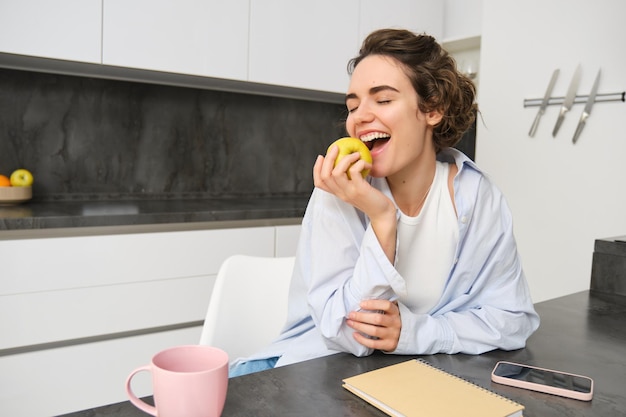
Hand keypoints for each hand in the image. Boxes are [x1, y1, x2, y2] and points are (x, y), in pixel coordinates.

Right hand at [314, 146, 397, 261]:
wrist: (382, 213)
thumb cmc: (371, 198)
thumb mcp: (355, 189)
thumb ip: (348, 180)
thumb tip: (345, 160)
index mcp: (338, 193)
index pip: (319, 182)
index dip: (317, 168)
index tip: (322, 156)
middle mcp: (341, 193)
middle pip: (325, 175)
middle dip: (329, 158)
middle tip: (337, 148)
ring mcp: (350, 192)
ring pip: (336, 172)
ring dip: (345, 159)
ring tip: (356, 154)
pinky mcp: (360, 190)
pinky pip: (354, 171)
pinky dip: (359, 163)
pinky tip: (367, 163)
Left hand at [346, 299, 400, 351]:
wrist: (403, 335)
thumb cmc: (391, 320)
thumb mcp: (390, 311)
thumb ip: (380, 305)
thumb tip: (362, 300)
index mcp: (395, 312)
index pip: (386, 305)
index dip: (373, 304)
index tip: (361, 304)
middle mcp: (395, 323)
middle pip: (377, 319)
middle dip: (361, 316)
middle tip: (351, 314)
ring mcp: (392, 334)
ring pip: (374, 331)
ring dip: (359, 326)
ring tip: (350, 323)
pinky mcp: (389, 345)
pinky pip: (373, 344)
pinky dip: (362, 340)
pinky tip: (355, 335)